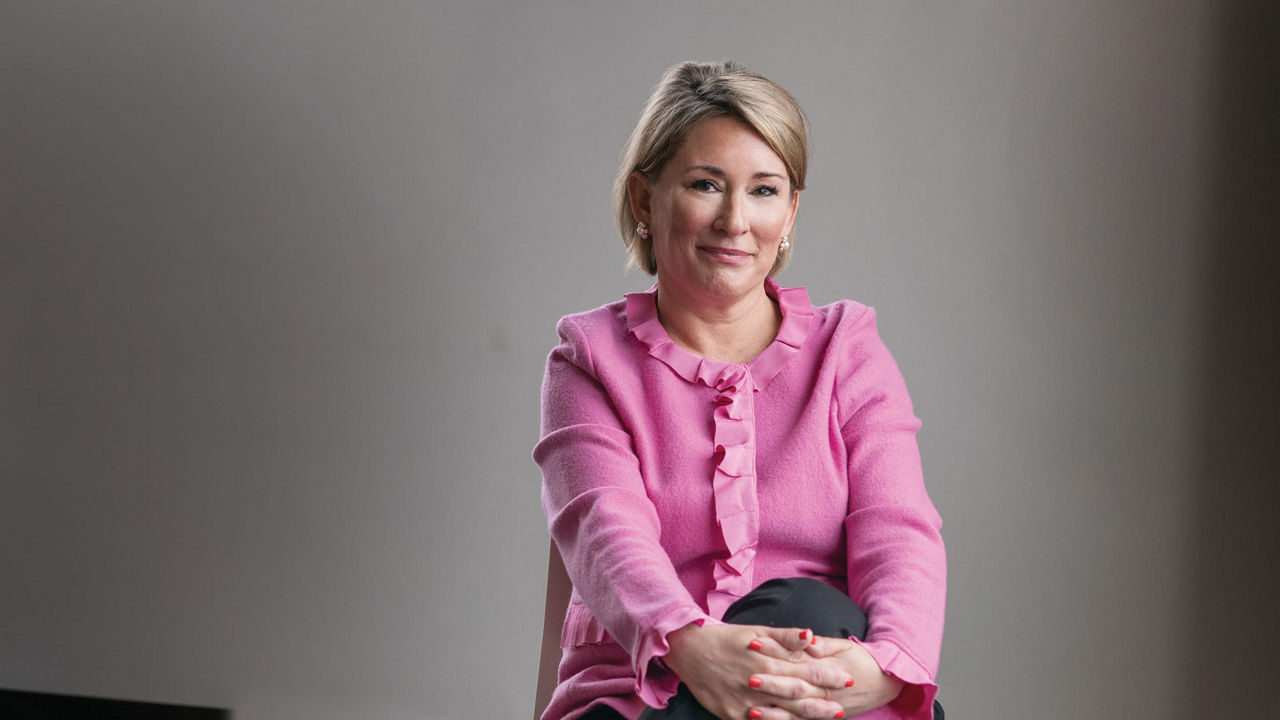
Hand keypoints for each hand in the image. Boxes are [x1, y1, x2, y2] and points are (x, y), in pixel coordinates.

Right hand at [663, 623, 851, 719]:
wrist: (688, 650)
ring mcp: (744, 702)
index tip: (847, 678)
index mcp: (765, 659)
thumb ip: (784, 636)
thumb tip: (811, 636)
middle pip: (796, 695)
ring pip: (781, 713)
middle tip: (843, 706)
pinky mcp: (731, 714)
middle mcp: (756, 683)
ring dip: (806, 716)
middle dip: (823, 701)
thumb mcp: (755, 630)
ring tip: (828, 717)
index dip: (827, 676)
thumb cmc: (726, 638)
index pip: (804, 670)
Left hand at [742, 633, 902, 718]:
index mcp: (826, 668)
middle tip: (748, 678)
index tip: (754, 644)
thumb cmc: (862, 659)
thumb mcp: (844, 646)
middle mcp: (823, 691)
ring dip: (773, 711)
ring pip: (794, 711)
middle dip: (770, 682)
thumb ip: (822, 644)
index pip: (796, 658)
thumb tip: (806, 637)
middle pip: (793, 686)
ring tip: (752, 709)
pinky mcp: (822, 718)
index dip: (774, 651)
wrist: (885, 682)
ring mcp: (822, 707)